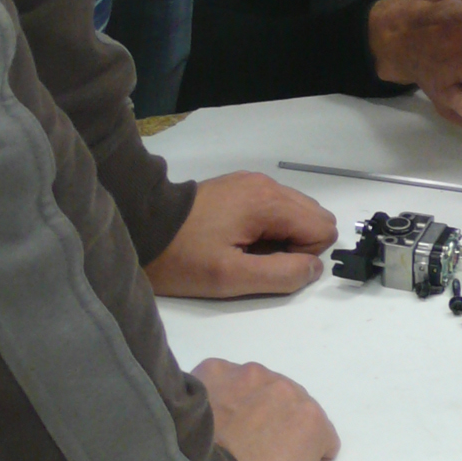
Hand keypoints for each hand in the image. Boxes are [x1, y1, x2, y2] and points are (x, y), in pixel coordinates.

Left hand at [145, 173, 336, 298]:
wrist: (139, 229)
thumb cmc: (182, 258)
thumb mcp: (230, 277)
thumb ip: (281, 274)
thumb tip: (313, 268)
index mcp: (269, 202)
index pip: (322, 229)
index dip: (302, 256)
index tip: (265, 265)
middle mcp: (267, 184)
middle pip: (314, 216)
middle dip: (296, 244)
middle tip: (257, 260)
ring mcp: (252, 182)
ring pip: (296, 211)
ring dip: (282, 236)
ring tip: (244, 250)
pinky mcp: (238, 186)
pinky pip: (274, 207)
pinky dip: (267, 226)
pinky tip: (237, 238)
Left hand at [195, 357, 339, 460]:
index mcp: (310, 421)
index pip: (319, 435)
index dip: (299, 456)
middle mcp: (284, 390)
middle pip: (287, 405)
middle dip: (272, 425)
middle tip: (246, 453)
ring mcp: (247, 377)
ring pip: (255, 388)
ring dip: (245, 407)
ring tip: (220, 437)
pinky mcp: (214, 371)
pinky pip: (222, 380)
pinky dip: (216, 397)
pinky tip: (202, 423)